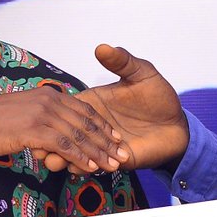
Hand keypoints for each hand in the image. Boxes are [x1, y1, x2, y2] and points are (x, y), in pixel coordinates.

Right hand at [0, 89, 126, 172]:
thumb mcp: (21, 112)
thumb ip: (41, 118)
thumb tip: (52, 132)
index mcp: (47, 94)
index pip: (83, 109)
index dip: (102, 125)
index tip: (115, 138)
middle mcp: (48, 100)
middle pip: (86, 121)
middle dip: (106, 140)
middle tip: (122, 154)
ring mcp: (41, 114)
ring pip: (78, 134)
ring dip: (98, 152)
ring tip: (112, 165)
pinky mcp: (33, 129)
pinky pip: (63, 145)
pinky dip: (80, 157)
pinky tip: (90, 166)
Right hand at [46, 44, 188, 171]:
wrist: (178, 124)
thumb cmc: (159, 97)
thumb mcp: (141, 74)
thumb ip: (122, 62)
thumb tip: (102, 48)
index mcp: (93, 103)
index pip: (66, 110)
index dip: (52, 116)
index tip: (38, 121)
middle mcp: (93, 125)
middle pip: (64, 134)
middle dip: (50, 142)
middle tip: (42, 148)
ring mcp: (102, 145)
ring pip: (74, 154)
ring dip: (62, 159)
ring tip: (56, 161)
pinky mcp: (113, 160)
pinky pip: (93, 167)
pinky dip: (82, 169)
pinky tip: (79, 168)